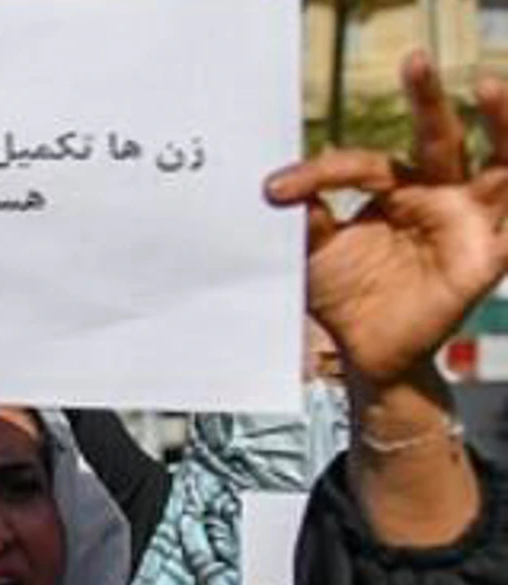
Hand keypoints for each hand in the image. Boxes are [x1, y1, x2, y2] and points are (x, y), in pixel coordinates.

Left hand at [266, 51, 507, 389]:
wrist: (364, 351)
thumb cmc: (345, 294)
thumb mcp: (316, 253)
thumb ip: (306, 219)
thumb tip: (276, 189)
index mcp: (397, 188)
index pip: (365, 163)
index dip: (320, 173)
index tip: (274, 191)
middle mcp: (437, 195)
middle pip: (440, 137)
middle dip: (428, 98)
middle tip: (414, 59)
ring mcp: (467, 223)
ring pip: (498, 164)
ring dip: (499, 125)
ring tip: (490, 86)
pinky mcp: (486, 258)